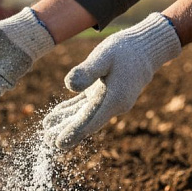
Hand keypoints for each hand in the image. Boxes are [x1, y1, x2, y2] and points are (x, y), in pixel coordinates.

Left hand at [43, 13, 181, 150]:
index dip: (74, 132)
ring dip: (65, 123)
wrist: (145, 47)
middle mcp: (112, 105)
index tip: (59, 144)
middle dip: (66, 132)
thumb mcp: (105, 56)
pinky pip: (85, 106)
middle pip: (85, 122)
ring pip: (83, 115)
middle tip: (46, 143)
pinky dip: (70, 110)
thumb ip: (88, 71)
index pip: (91, 121)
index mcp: (115, 99)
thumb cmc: (125, 50)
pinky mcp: (103, 94)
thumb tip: (69, 85)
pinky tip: (55, 115)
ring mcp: (108, 100)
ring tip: (46, 131)